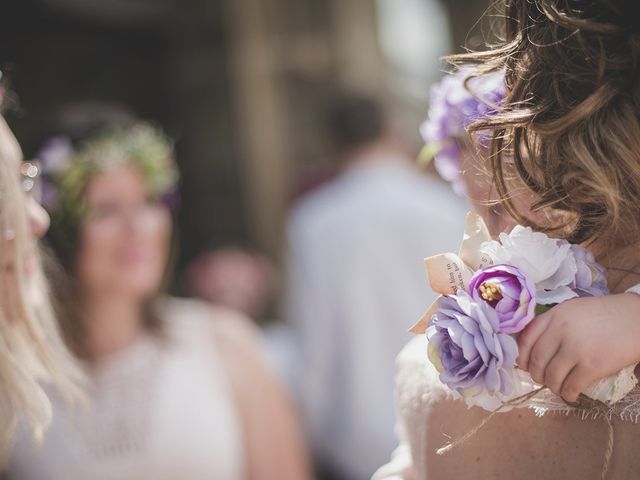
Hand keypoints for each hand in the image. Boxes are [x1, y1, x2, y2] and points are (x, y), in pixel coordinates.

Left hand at [517, 293, 639, 402]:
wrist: (638, 319)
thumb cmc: (606, 314)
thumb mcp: (574, 310)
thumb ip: (554, 323)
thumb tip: (534, 347)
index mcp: (556, 315)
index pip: (526, 338)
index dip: (521, 356)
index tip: (524, 365)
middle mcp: (561, 330)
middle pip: (537, 360)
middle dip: (536, 374)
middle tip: (541, 379)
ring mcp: (576, 348)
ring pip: (551, 376)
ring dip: (552, 386)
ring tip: (557, 387)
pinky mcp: (592, 365)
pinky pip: (571, 386)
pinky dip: (567, 394)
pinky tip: (570, 394)